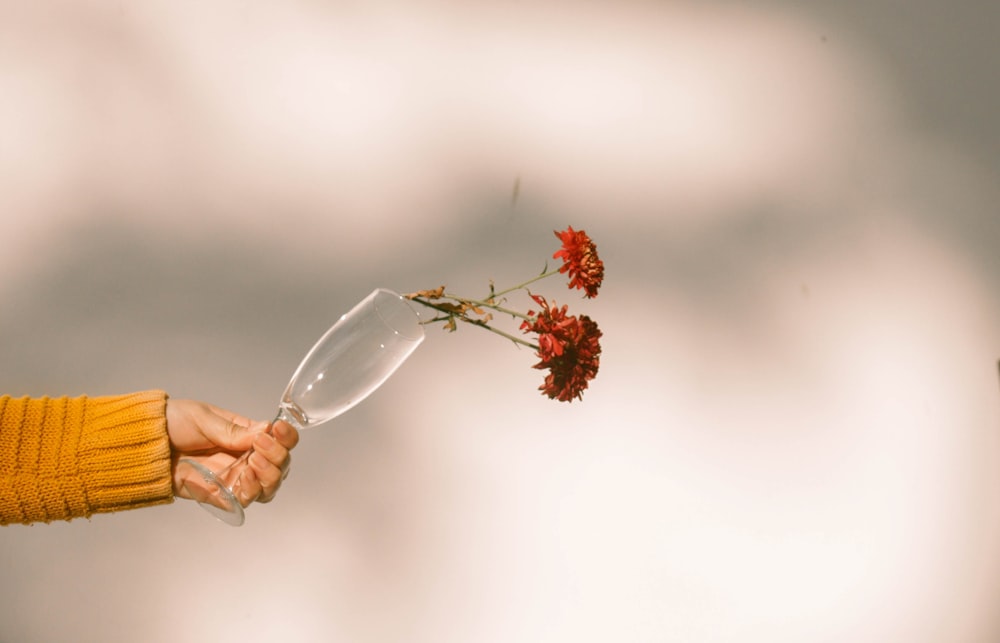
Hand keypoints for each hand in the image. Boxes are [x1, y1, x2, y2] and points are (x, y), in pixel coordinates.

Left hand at [167, 399, 299, 505]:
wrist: (145, 445)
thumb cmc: (173, 423)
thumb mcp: (204, 418)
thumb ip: (233, 431)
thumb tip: (265, 431)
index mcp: (247, 435)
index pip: (280, 440)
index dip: (286, 437)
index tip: (277, 430)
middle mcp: (246, 457)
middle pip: (280, 465)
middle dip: (278, 457)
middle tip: (259, 448)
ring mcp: (235, 478)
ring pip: (269, 486)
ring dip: (269, 476)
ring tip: (253, 465)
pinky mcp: (221, 496)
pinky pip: (247, 500)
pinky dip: (251, 491)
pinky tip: (243, 478)